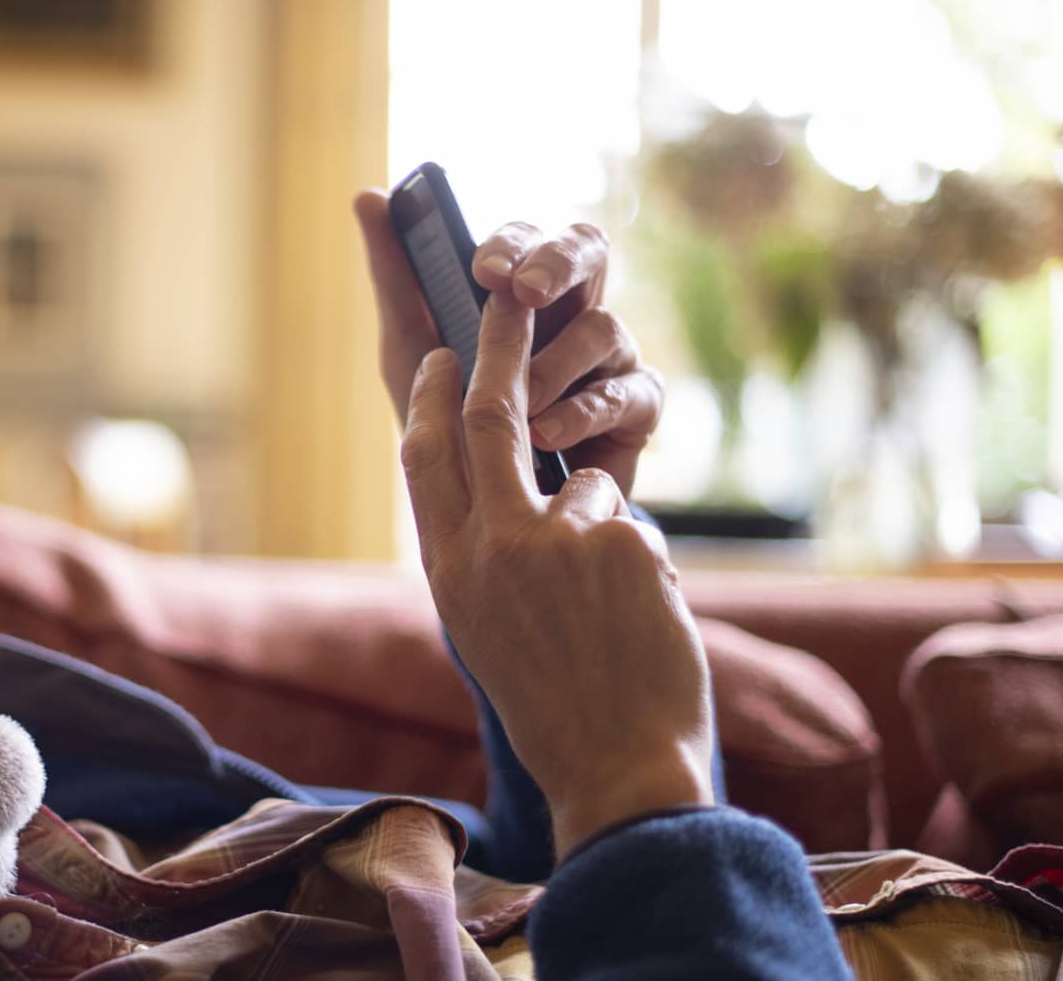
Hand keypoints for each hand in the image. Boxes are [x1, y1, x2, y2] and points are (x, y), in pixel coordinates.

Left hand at [354, 191, 663, 496]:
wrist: (486, 515)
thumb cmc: (451, 419)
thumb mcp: (411, 348)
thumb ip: (395, 275)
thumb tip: (368, 197)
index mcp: (524, 289)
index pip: (530, 240)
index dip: (513, 244)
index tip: (482, 269)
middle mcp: (573, 311)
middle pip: (589, 251)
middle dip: (557, 263)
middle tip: (525, 292)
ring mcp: (610, 357)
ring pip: (604, 327)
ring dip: (553, 362)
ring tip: (519, 401)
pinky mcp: (636, 409)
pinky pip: (626, 394)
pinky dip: (580, 413)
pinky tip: (544, 435)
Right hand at [400, 288, 713, 857]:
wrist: (618, 769)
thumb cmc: (556, 707)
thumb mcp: (487, 630)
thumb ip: (483, 556)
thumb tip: (501, 489)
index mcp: (447, 571)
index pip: (421, 458)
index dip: (426, 397)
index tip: (437, 356)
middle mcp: (489, 547)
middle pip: (484, 417)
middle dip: (494, 344)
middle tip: (502, 292)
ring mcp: (553, 541)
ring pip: (580, 482)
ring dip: (601, 530)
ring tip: (611, 615)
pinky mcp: (619, 543)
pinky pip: (630, 523)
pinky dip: (641, 568)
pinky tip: (641, 626)